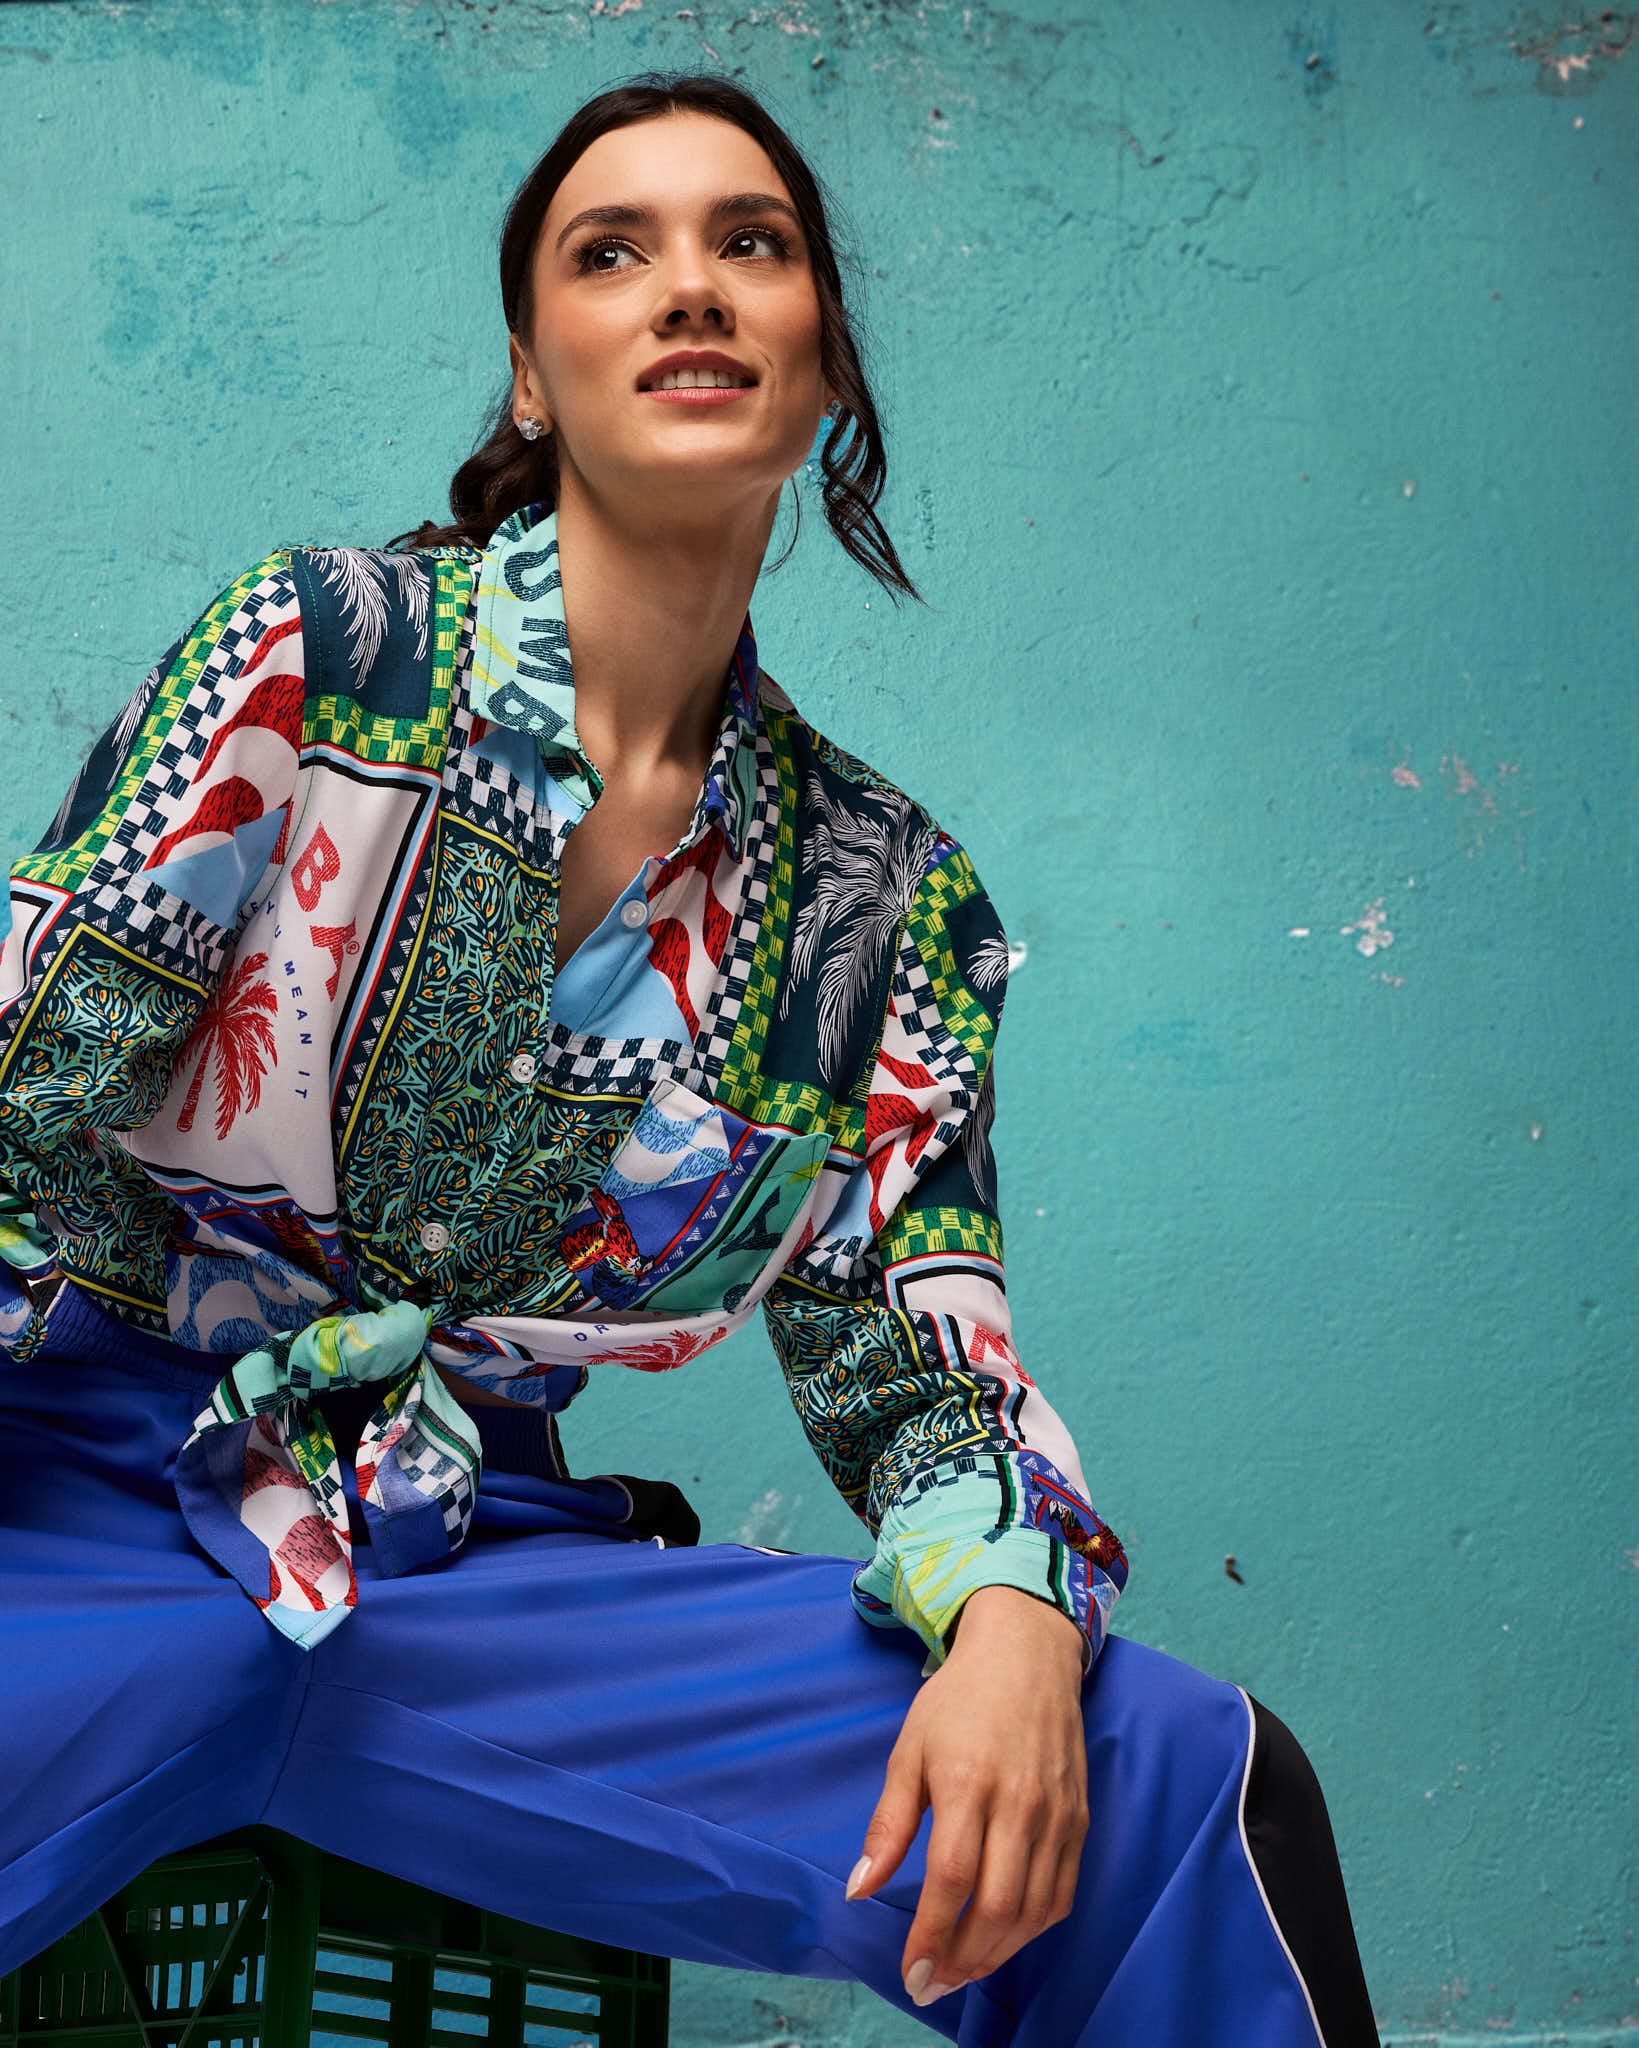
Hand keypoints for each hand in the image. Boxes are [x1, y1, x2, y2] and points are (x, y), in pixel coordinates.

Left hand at [846, 1585, 1088, 2007]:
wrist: (1026, 1655)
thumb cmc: (958, 1701)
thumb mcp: (908, 1751)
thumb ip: (887, 1826)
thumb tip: (859, 1889)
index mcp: (968, 1782)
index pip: (952, 1878)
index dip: (931, 1935)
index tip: (911, 1971)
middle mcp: (1019, 1802)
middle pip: (997, 1906)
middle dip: (963, 1959)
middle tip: (933, 1983)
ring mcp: (1056, 1813)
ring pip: (1034, 1909)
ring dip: (998, 1953)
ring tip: (962, 1969)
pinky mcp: (1079, 1819)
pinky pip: (1062, 1893)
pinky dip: (1034, 1927)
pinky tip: (1005, 1936)